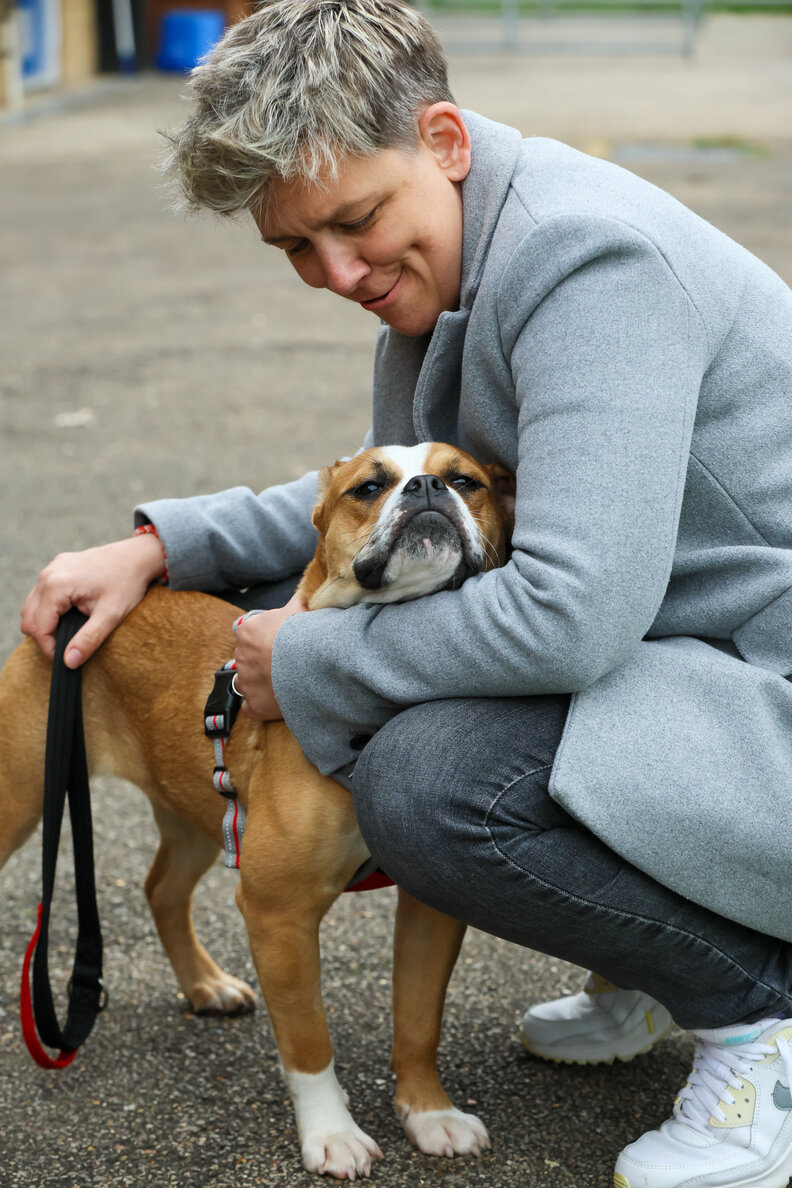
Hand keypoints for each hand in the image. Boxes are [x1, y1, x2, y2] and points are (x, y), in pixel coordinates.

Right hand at [20, 534, 166, 667]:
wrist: (137, 556)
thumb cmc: (127, 583)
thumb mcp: (110, 615)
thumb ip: (88, 639)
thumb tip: (69, 662)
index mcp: (56, 585)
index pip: (38, 628)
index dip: (49, 649)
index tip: (68, 659)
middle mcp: (47, 575)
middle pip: (29, 618)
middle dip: (44, 638)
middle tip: (69, 648)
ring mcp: (50, 568)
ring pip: (32, 607)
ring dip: (45, 624)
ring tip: (71, 633)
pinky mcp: (57, 567)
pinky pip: (41, 594)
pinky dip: (49, 610)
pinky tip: (70, 615)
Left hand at [233, 592, 307, 720]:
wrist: (312, 662)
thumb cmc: (305, 632)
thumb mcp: (301, 608)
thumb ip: (296, 601)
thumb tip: (303, 591)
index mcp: (247, 632)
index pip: (251, 635)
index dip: (267, 639)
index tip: (281, 643)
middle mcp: (241, 657)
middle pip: (249, 659)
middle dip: (264, 661)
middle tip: (287, 662)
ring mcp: (246, 683)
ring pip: (248, 682)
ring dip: (262, 682)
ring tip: (284, 682)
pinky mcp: (254, 705)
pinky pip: (251, 707)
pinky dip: (261, 705)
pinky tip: (276, 701)